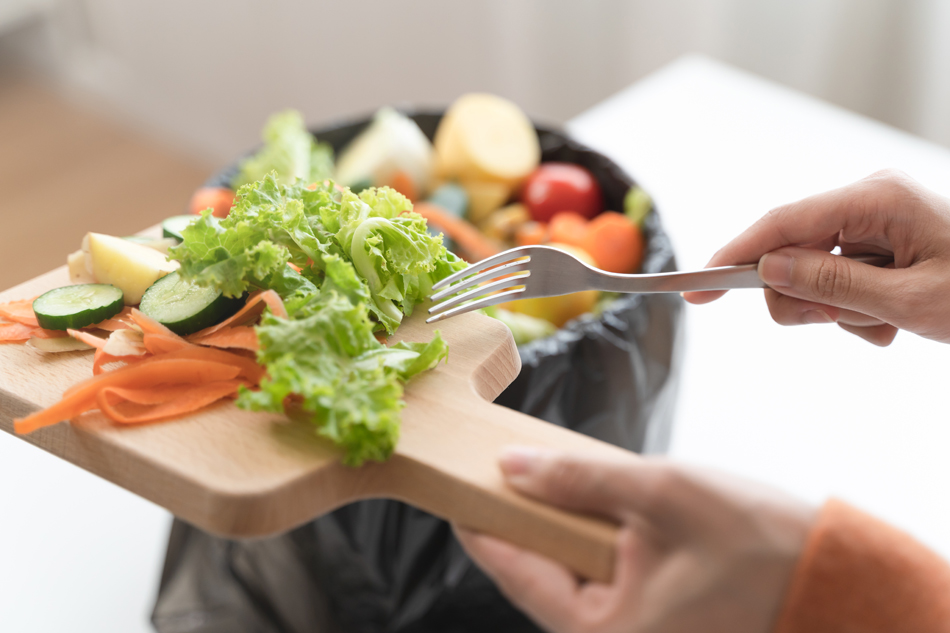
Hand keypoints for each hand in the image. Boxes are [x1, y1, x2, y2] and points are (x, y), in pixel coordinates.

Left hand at [455, 447, 813, 632]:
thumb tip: (512, 466)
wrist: (832, 578)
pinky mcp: (650, 615)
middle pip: (538, 571)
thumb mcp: (660, 494)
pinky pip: (601, 573)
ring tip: (541, 474)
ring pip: (570, 570)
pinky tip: (588, 500)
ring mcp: (632, 629)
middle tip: (495, 466)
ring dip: (557, 523)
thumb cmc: (756, 544)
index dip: (479, 524)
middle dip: (519, 517)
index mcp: (602, 630)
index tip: (451, 487)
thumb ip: (578, 479)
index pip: (516, 571)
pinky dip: (590, 535)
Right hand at [683, 170, 949, 345]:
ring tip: (881, 325)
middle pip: (789, 253)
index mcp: (874, 199)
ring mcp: (873, 223)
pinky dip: (852, 312)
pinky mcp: (879, 244)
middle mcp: (867, 202)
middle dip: (803, 299)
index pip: (781, 225)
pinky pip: (836, 281)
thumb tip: (768, 271)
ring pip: (810, 274)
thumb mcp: (909, 301)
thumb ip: (831, 285)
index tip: (696, 290)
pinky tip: (891, 322)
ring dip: (834, 311)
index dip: (734, 258)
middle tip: (837, 324)